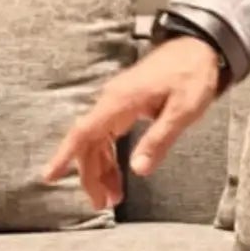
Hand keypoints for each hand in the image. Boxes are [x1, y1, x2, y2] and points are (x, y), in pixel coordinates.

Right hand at [41, 37, 224, 212]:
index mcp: (120, 102)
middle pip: (89, 142)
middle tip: (102, 204)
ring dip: (101, 169)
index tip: (49, 175)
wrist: (200, 47)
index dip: (65, 156)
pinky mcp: (125, 104)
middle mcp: (111, 101)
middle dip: (90, 175)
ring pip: (98, 140)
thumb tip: (139, 170)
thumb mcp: (183, 111)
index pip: (84, 133)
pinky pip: (109, 134)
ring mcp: (116, 102)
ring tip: (113, 197)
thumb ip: (159, 140)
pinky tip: (117, 174)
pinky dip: (111, 156)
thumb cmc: (193, 75)